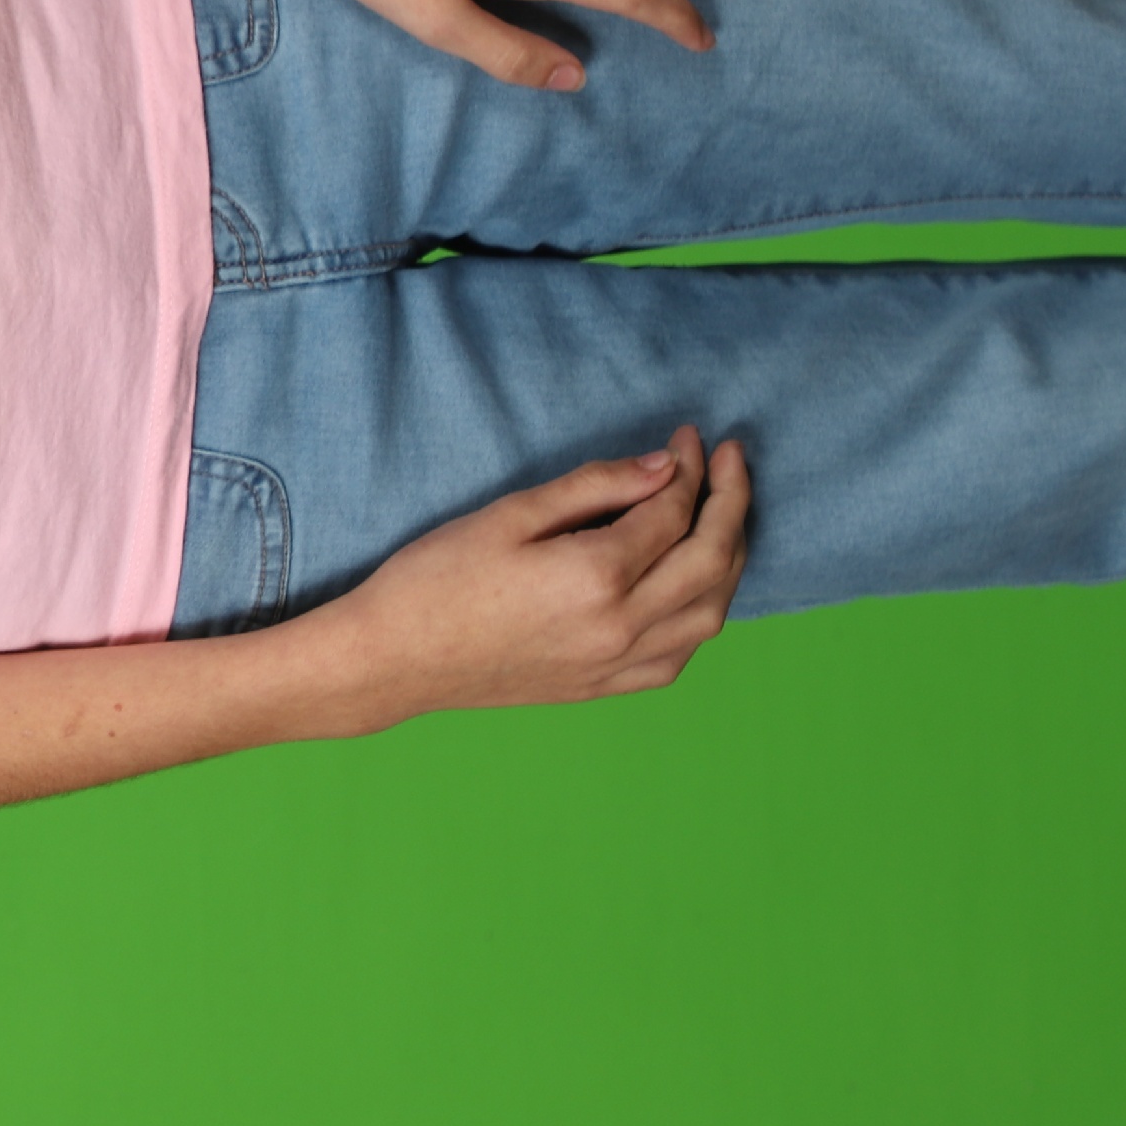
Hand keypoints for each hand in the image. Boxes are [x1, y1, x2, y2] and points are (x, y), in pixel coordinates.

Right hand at [322, 428, 752, 724]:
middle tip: (728, 461)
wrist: (395, 659)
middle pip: (713, 560)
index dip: (691, 468)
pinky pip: (682, 653)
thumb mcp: (509, 515)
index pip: (673, 513)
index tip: (687, 438)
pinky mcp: (606, 687)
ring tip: (721, 517)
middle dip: (731, 503)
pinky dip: (703, 612)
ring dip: (729, 559)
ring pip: (711, 613)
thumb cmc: (437, 579)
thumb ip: (593, 487)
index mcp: (595, 576)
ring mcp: (618, 664)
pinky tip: (691, 584)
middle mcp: (621, 626)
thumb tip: (663, 467)